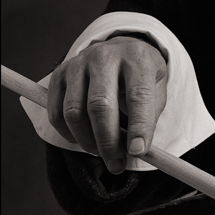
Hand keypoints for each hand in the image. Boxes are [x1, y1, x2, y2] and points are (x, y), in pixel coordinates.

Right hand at [47, 36, 167, 173]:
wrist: (121, 49)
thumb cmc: (141, 76)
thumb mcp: (158, 88)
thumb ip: (150, 115)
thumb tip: (136, 149)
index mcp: (137, 57)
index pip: (138, 95)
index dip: (138, 126)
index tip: (137, 152)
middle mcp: (105, 56)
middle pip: (100, 105)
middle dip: (108, 142)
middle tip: (116, 164)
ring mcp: (79, 63)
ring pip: (74, 112)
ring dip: (87, 142)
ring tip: (102, 153)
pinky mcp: (60, 74)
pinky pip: (57, 112)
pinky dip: (68, 134)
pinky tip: (84, 140)